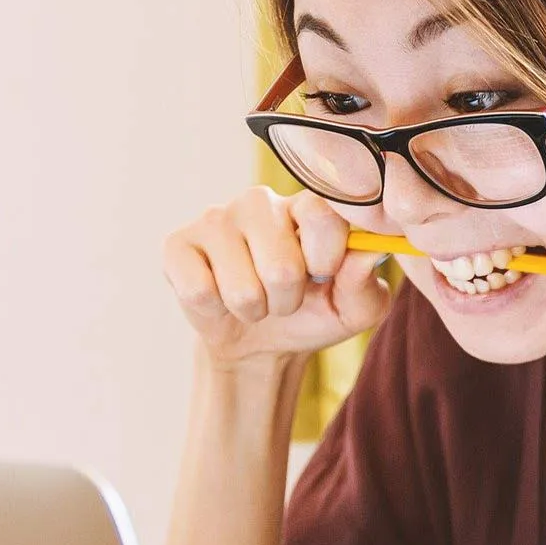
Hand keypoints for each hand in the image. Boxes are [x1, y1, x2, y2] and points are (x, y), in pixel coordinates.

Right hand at [162, 186, 392, 367]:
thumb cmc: (313, 313)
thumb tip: (368, 253)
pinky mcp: (178, 244)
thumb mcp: (354, 309)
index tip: (324, 274)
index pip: (322, 214)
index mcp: (308, 206)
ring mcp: (216, 219)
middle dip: (288, 300)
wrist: (261, 342)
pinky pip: (200, 292)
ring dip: (254, 310)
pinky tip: (219, 296)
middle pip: (281, 266)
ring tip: (255, 300)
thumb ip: (366, 283)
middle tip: (284, 297)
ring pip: (242, 288)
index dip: (326, 258)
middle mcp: (261, 202)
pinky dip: (216, 311)